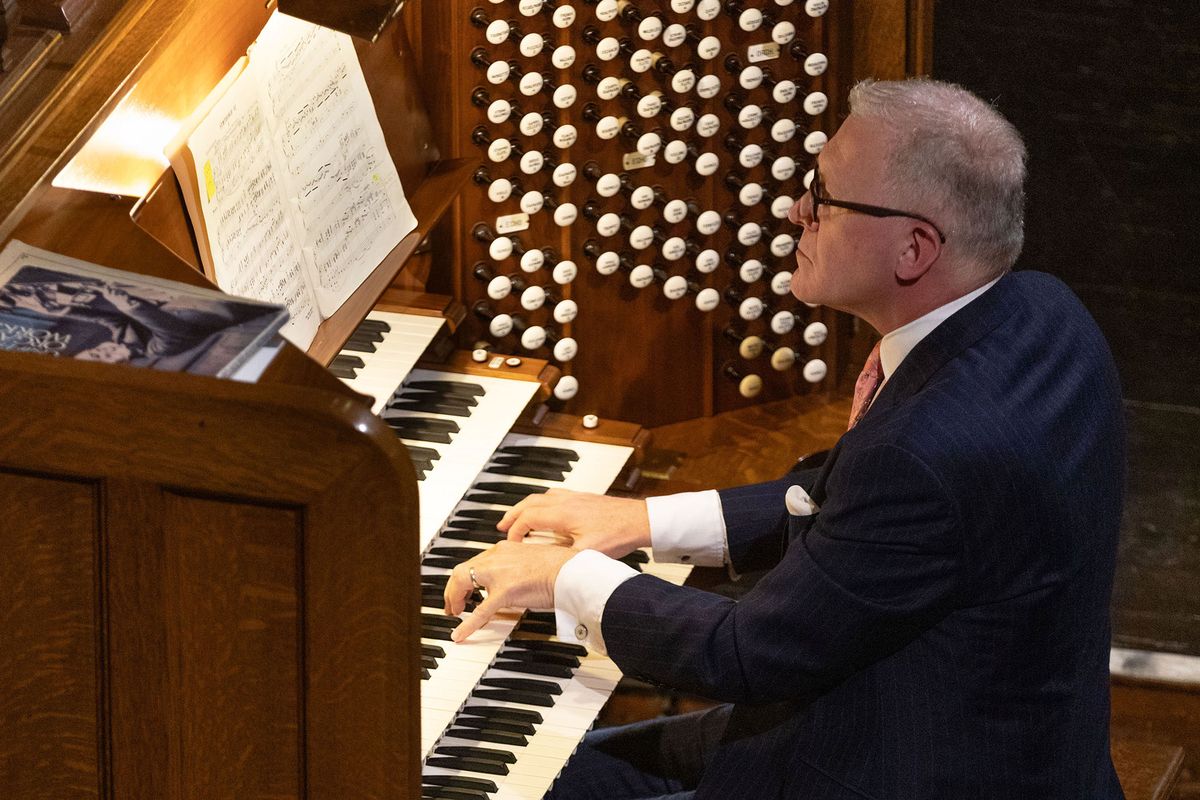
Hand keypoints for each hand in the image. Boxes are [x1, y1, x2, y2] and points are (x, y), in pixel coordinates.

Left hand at [443, 540, 577, 641]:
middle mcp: (497, 556)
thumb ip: (518, 567)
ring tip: (455, 613)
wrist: (571, 571)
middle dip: (453, 588)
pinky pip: (480, 611)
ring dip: (455, 599)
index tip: (466, 587)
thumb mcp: (533, 560)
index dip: (466, 577)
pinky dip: (468, 624)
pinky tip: (460, 634)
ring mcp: (499, 574)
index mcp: (505, 548)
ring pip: (463, 582)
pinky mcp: (505, 592)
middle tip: (453, 603)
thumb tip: (513, 581)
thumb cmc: (561, 567)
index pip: (476, 561)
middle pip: (463, 570)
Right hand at [497, 489, 650, 557]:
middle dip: (512, 515)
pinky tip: (544, 510)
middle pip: (528, 503)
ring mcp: (574, 497)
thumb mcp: (588, 553)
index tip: (510, 544)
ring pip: (540, 497)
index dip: (514, 532)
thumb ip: (565, 559)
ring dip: (525, 507)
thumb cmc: (618, 534)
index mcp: (562, 514)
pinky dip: (541, 502)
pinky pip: (553, 495)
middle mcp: (565, 501)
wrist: (639, 519)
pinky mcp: (582, 498)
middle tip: (501, 526)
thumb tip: (549, 570)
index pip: (527, 518)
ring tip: (517, 517)